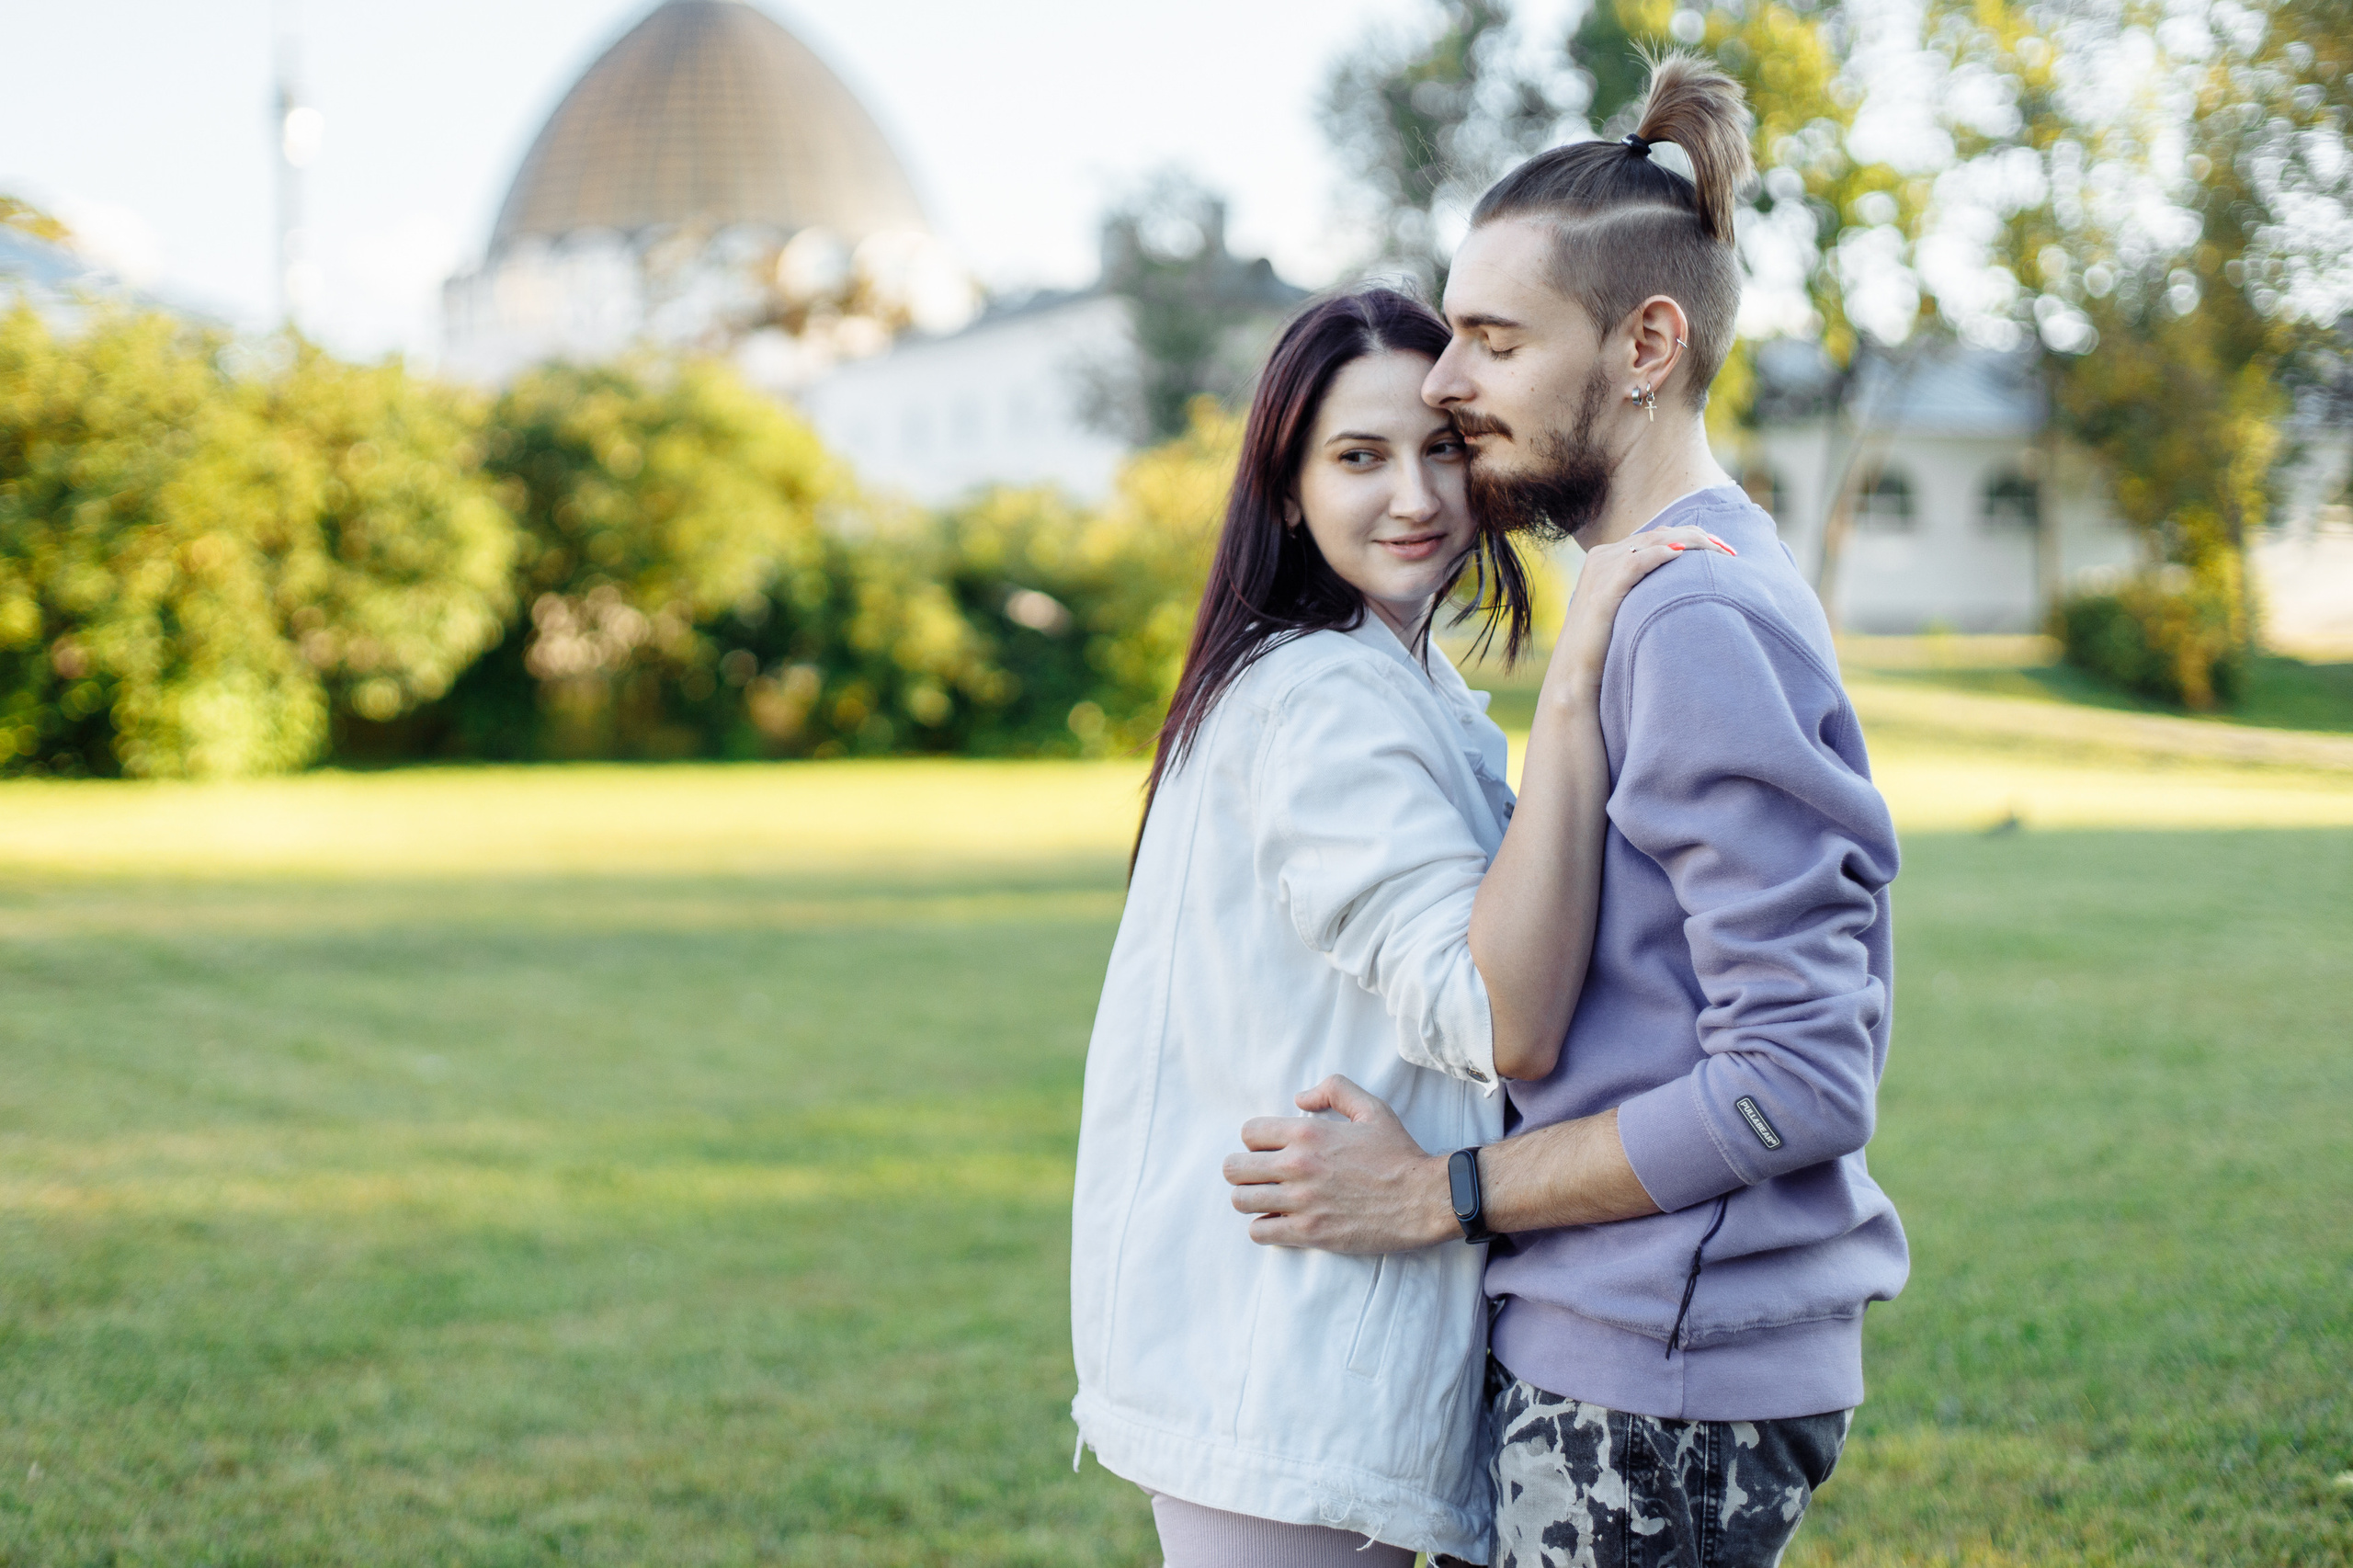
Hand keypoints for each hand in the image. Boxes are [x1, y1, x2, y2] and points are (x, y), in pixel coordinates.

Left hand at [1222, 1075, 1457, 1253]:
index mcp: (1307, 1134)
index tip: (1272, 1150)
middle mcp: (1297, 1166)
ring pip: (1241, 1201)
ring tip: (1268, 1199)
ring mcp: (1301, 1202)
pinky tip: (1281, 1221)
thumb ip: (1334, 1090)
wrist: (1424, 1199)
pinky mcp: (1309, 1233)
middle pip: (1234, 1169)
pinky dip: (1264, 1227)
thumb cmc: (1399, 1153)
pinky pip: (1259, 1232)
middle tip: (1263, 1176)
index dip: (1257, 1141)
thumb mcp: (1372, 1108)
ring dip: (1250, 1199)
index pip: (1249, 1133)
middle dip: (1244, 1170)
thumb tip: (1299, 1099)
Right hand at [1551, 524, 1731, 687]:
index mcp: (1608, 557)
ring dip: (1690, 543)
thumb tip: (1679, 589)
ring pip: (1652, 542)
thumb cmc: (1604, 646)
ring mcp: (1600, 571)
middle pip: (1659, 533)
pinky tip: (1682, 556)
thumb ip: (1644, 590)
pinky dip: (1660, 555)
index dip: (1693, 536)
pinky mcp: (1602, 591)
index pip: (1657, 535)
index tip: (1723, 549)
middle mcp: (1603, 557)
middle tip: (1730, 551)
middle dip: (1699, 538)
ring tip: (1718, 551)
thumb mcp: (1625, 609)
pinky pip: (1635, 563)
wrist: (1575, 673)